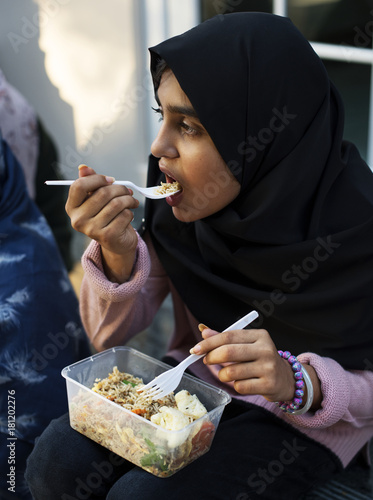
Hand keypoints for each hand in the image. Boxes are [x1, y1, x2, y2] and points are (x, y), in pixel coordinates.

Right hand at [66, 165, 139, 281]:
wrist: (116, 241)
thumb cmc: (105, 215)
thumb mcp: (96, 198)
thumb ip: (89, 182)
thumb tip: (83, 167)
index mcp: (72, 207)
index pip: (79, 186)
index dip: (97, 179)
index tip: (110, 180)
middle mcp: (78, 220)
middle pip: (102, 193)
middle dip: (120, 189)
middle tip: (128, 190)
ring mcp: (92, 230)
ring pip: (116, 204)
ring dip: (128, 200)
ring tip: (132, 201)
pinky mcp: (107, 236)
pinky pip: (124, 215)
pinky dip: (130, 212)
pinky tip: (129, 215)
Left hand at [191, 328, 297, 402]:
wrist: (285, 379)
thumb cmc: (260, 359)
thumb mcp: (246, 344)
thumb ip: (225, 338)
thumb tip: (203, 330)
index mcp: (259, 336)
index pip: (228, 336)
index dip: (208, 342)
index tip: (195, 349)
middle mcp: (266, 349)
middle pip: (228, 352)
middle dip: (211, 357)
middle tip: (206, 360)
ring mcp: (268, 368)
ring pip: (231, 372)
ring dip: (222, 374)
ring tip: (227, 373)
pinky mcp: (269, 385)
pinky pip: (240, 386)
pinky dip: (235, 385)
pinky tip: (243, 382)